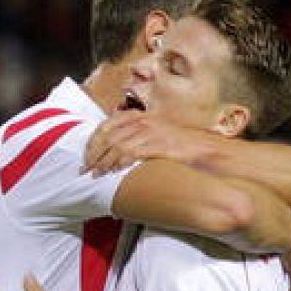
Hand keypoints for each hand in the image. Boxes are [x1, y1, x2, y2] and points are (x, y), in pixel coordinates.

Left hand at [86, 112, 210, 175]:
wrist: (205, 148)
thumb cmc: (179, 145)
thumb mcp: (153, 134)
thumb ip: (133, 137)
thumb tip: (111, 151)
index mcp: (140, 116)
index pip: (106, 125)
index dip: (92, 142)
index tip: (86, 157)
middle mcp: (143, 120)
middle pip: (107, 136)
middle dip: (93, 154)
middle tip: (86, 169)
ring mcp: (151, 131)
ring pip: (116, 145)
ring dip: (103, 162)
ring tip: (96, 174)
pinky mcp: (158, 143)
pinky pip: (131, 152)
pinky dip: (119, 162)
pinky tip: (114, 171)